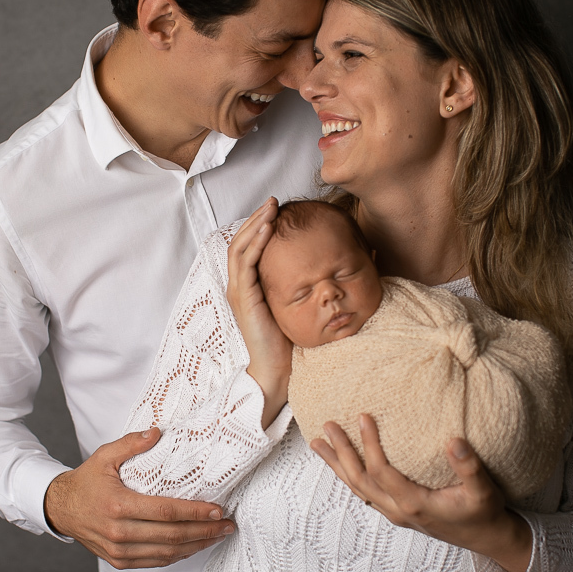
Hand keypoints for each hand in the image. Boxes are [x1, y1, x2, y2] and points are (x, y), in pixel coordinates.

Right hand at [44, 427, 235, 568]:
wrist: (60, 509)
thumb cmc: (86, 481)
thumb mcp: (104, 456)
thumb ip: (131, 443)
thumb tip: (157, 432)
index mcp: (119, 506)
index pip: (166, 512)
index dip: (195, 512)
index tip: (218, 509)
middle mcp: (120, 532)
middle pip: (172, 536)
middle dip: (205, 531)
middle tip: (227, 525)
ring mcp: (119, 550)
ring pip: (167, 553)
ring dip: (196, 546)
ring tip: (217, 536)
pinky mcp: (119, 561)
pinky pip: (155, 562)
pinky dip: (178, 555)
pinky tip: (194, 546)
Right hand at [227, 197, 291, 426]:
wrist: (278, 371)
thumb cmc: (290, 342)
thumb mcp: (298, 305)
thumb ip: (305, 285)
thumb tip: (333, 263)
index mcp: (250, 286)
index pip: (249, 248)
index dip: (259, 226)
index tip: (277, 209)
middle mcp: (240, 286)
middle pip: (241, 242)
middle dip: (257, 218)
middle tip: (273, 200)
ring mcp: (239, 292)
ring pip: (240, 248)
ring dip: (254, 224)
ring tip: (270, 207)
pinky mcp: (244, 298)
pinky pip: (245, 263)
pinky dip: (255, 243)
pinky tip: (267, 229)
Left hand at [310, 414, 532, 571]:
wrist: (486, 538)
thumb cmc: (484, 512)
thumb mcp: (483, 490)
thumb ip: (469, 467)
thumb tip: (454, 441)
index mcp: (414, 503)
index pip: (381, 471)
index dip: (369, 445)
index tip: (363, 417)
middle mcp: (398, 510)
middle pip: (359, 480)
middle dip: (341, 453)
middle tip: (327, 426)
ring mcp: (394, 513)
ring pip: (357, 489)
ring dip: (337, 465)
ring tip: (317, 443)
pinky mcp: (396, 512)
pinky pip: (364, 493)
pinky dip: (349, 476)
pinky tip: (341, 463)